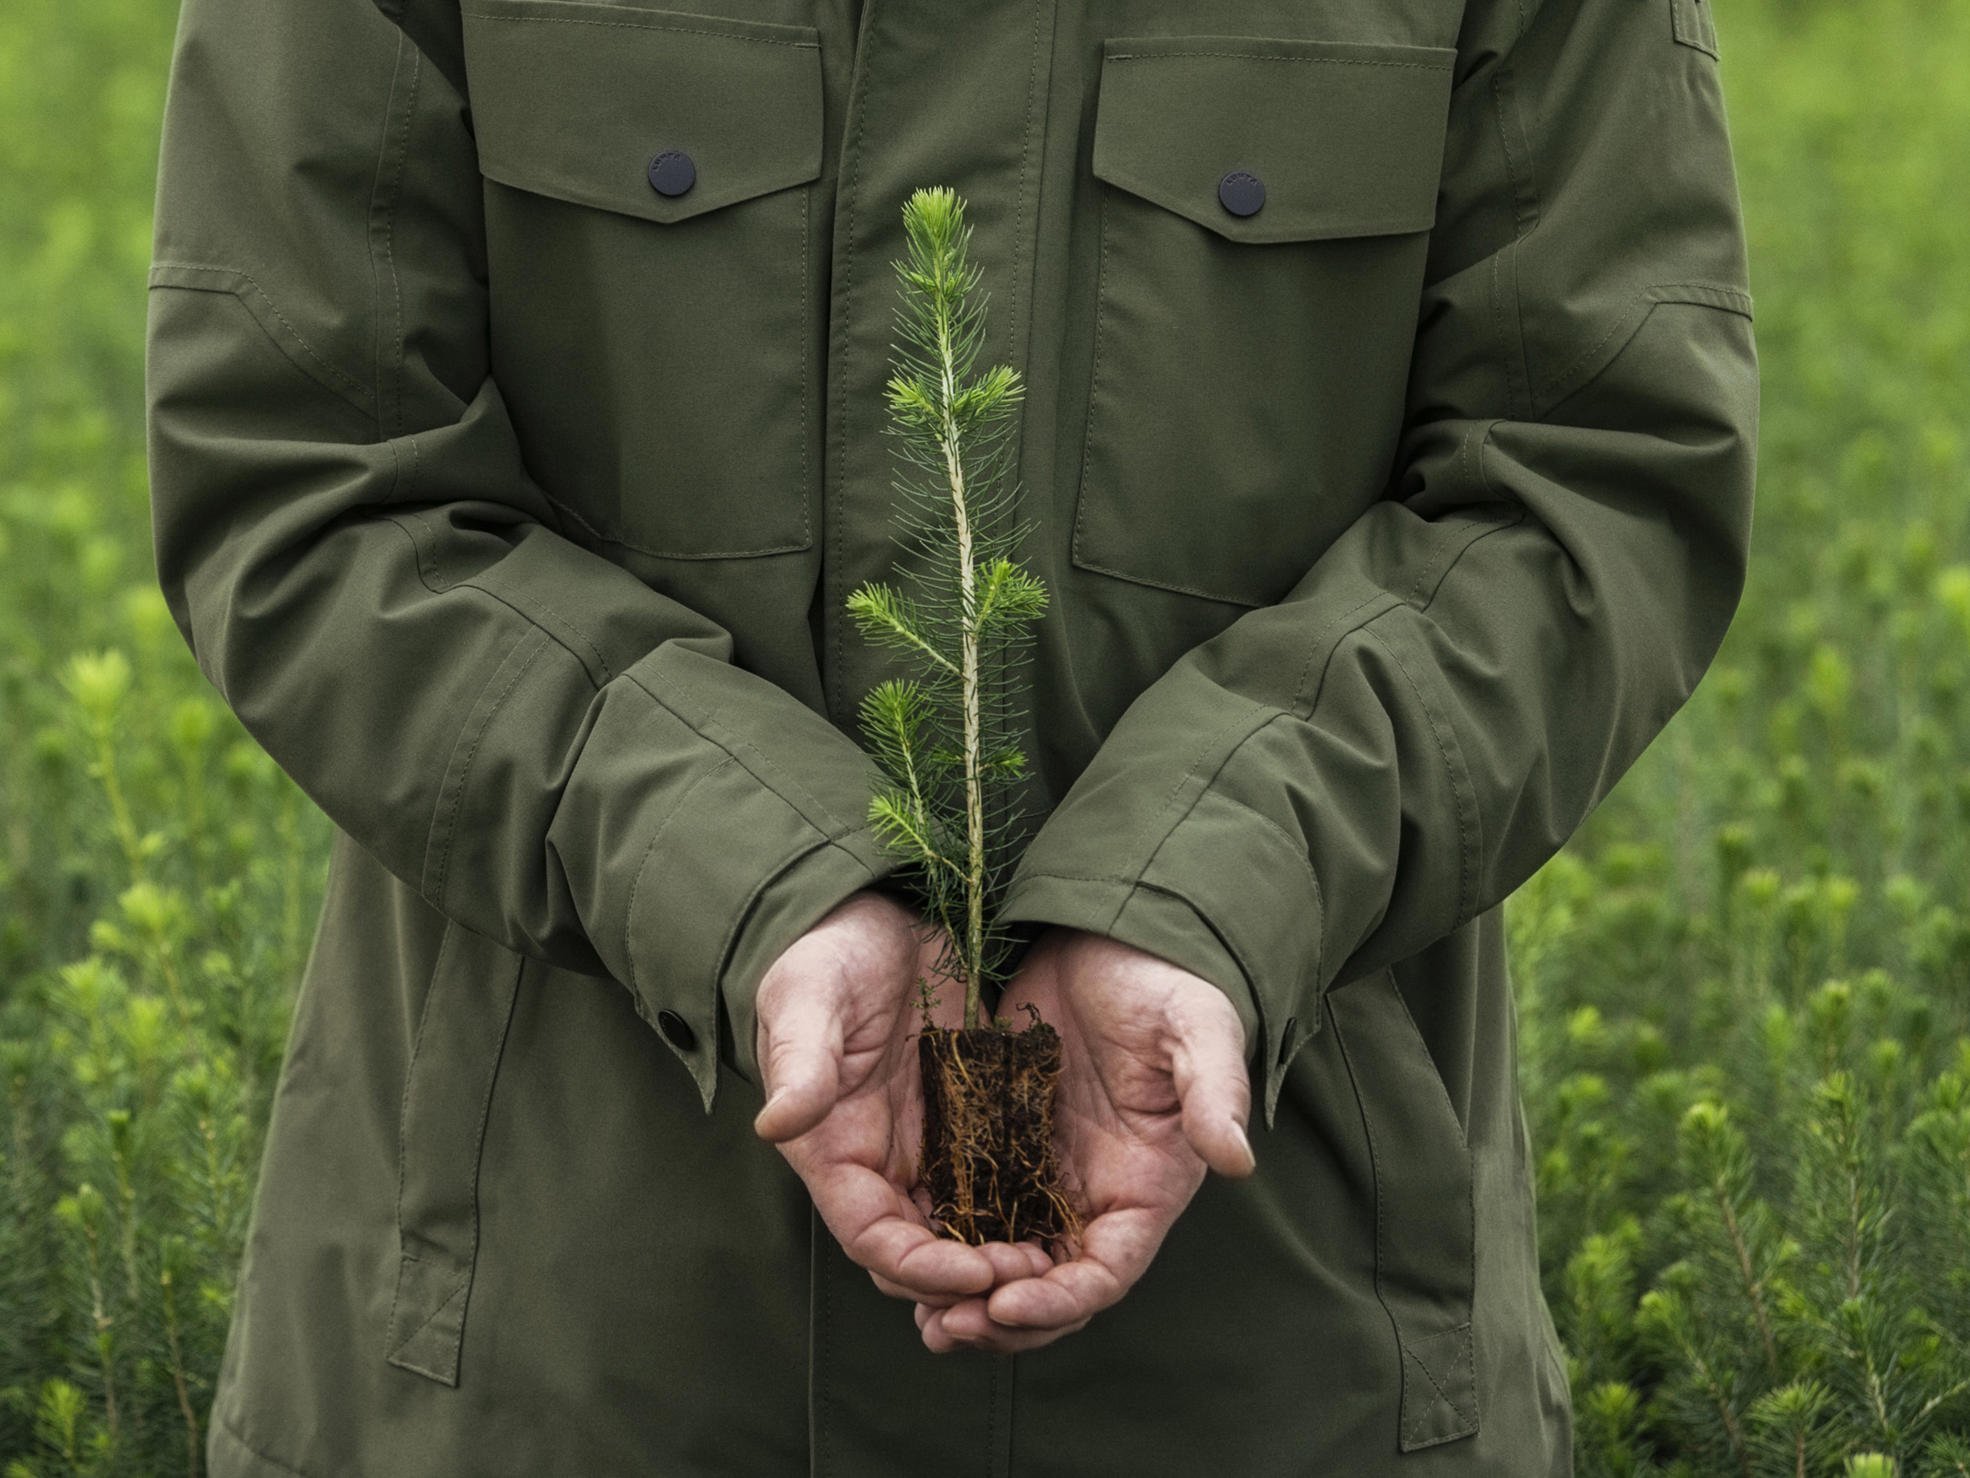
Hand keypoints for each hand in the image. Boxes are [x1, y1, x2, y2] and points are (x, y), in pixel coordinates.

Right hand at [751, 891, 1048, 1303]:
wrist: (871, 910)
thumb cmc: (825, 952)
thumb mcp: (809, 998)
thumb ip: (800, 1063)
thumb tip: (776, 1124)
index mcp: (834, 1150)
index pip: (873, 1238)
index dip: (920, 1268)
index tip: (974, 1274)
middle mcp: (880, 1161)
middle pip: (921, 1251)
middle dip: (970, 1277)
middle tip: (1030, 1274)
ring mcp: (928, 1143)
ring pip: (964, 1227)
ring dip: (1001, 1253)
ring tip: (1054, 1259)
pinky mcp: (969, 1118)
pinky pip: (998, 1179)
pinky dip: (1023, 1207)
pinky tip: (1065, 1215)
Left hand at [913, 926, 1255, 1354]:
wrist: (1110, 930)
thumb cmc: (1165, 979)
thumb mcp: (1196, 1026)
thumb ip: (1214, 1090)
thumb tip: (1236, 1160)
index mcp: (1146, 1184)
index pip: (1106, 1270)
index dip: (1062, 1300)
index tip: (1007, 1302)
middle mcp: (1095, 1194)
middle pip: (1052, 1285)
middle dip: (1005, 1318)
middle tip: (949, 1330)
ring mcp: (1043, 1172)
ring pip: (1005, 1262)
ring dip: (967, 1298)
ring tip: (921, 1318)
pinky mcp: (998, 1144)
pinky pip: (969, 1212)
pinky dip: (942, 1245)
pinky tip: (899, 1259)